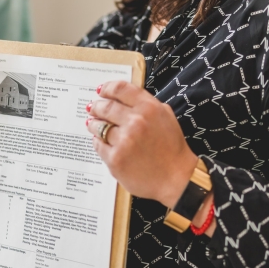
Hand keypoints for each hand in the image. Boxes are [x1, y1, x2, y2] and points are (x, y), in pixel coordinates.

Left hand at [86, 81, 197, 207]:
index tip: (101, 91)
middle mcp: (136, 122)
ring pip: (99, 127)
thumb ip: (146, 106)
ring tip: (92, 124)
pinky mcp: (115, 159)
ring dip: (94, 124)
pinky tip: (101, 142)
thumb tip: (123, 99)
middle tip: (92, 108)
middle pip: (106, 107)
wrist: (176, 178)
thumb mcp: (165, 118)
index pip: (120, 89)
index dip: (107, 88)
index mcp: (149, 108)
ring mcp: (124, 141)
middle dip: (97, 107)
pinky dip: (98, 142)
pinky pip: (99, 145)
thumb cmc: (172, 149)